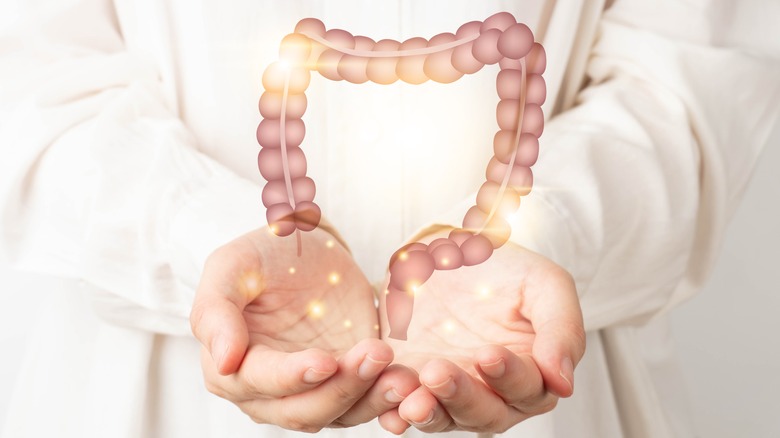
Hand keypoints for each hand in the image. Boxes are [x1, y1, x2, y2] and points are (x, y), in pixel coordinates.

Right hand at [190, 227, 418, 431]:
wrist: (307, 250)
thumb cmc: (263, 256)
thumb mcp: (232, 266)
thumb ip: (215, 309)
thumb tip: (222, 360)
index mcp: (229, 367)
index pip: (257, 382)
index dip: (290, 376)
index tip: (324, 361)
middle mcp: (266, 394)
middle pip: (302, 409)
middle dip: (341, 388)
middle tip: (376, 353)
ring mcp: (310, 393)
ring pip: (338, 414)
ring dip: (372, 399)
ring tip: (401, 376)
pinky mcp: (347, 385)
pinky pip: (367, 405)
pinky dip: (388, 401)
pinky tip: (410, 384)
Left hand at [377, 230, 584, 433]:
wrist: (446, 252)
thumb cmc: (504, 269)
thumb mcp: (544, 284)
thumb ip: (562, 329)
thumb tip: (563, 383)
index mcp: (533, 373)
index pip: (528, 389)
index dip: (509, 377)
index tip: (488, 355)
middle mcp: (494, 394)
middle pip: (485, 414)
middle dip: (461, 396)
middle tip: (437, 371)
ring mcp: (450, 393)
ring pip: (443, 418)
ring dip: (427, 412)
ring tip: (410, 398)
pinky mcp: (412, 386)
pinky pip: (403, 409)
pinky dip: (395, 412)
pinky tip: (389, 409)